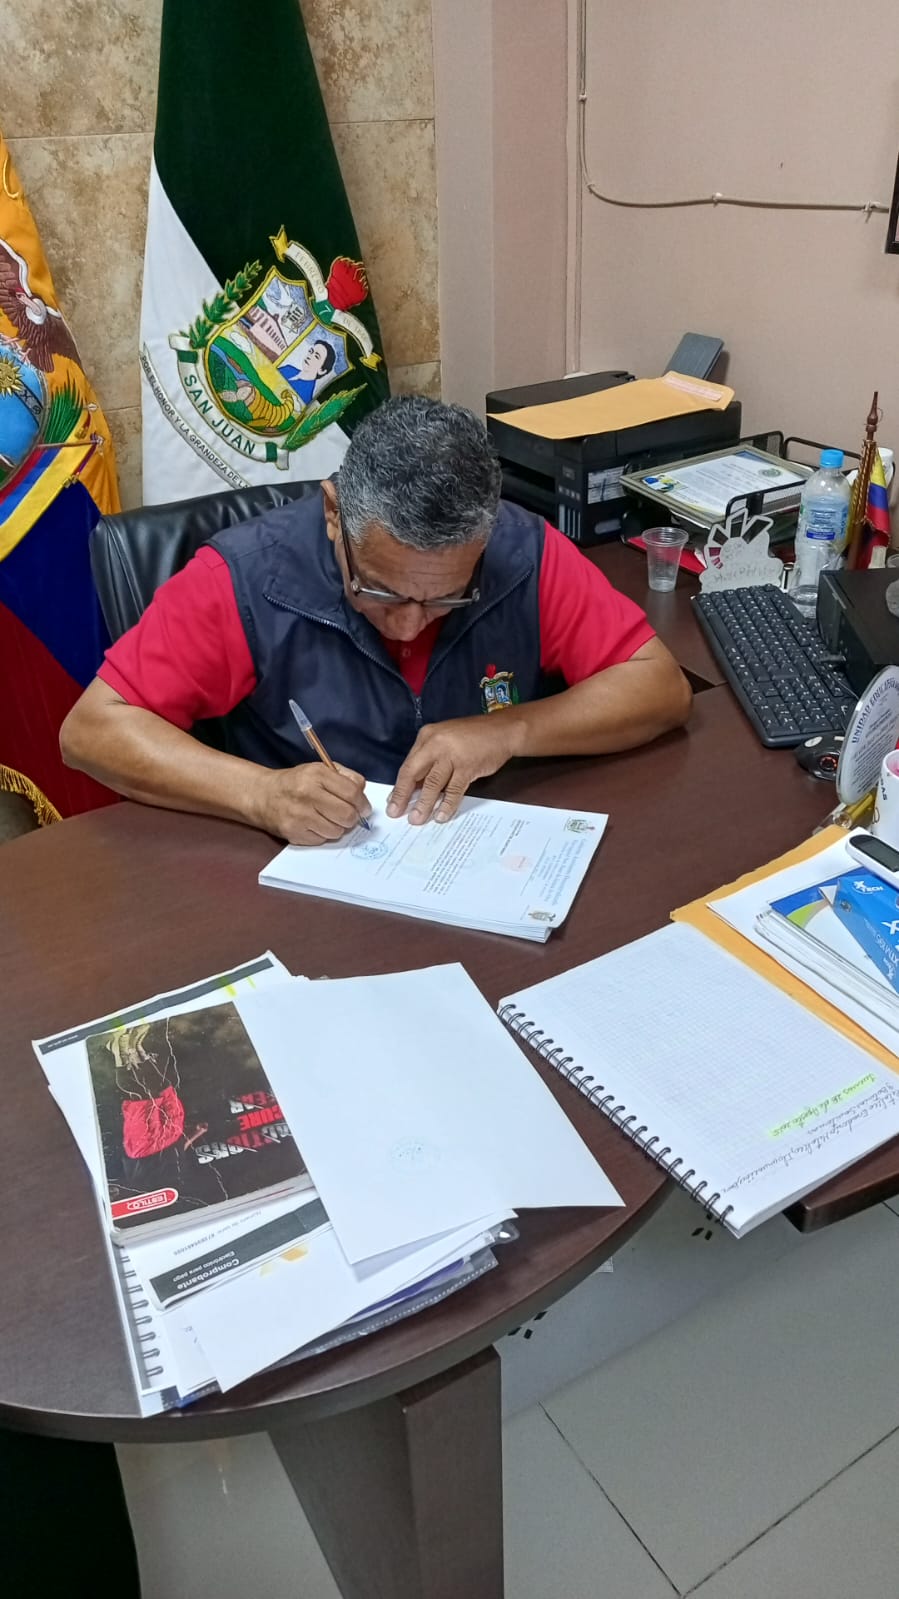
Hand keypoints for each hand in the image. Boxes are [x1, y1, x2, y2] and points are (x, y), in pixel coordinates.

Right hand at [255, 762, 370, 843]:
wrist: (263, 795)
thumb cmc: (296, 783)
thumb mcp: (320, 770)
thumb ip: (345, 777)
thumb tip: (363, 794)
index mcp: (317, 775)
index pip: (352, 793)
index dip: (363, 804)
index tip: (364, 808)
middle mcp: (308, 794)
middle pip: (347, 815)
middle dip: (353, 818)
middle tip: (350, 817)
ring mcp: (300, 815)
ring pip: (336, 831)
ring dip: (338, 827)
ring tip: (328, 819)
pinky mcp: (294, 832)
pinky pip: (322, 840)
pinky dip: (323, 834)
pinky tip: (315, 824)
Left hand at [387, 716, 521, 825]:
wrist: (502, 730)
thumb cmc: (473, 737)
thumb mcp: (445, 740)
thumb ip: (430, 760)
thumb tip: (416, 787)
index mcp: (427, 737)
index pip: (408, 764)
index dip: (399, 786)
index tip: (392, 802)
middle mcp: (436, 744)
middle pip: (414, 773)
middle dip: (403, 795)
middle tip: (396, 813)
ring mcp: (452, 754)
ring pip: (433, 783)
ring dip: (424, 804)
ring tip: (417, 819)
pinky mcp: (468, 766)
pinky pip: (454, 789)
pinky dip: (447, 804)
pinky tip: (441, 815)